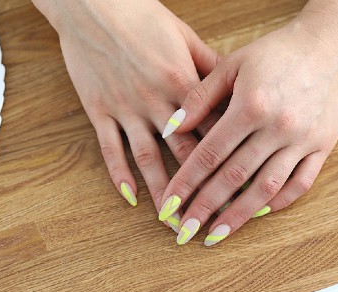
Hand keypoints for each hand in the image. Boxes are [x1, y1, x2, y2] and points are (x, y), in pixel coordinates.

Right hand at [33, 0, 220, 220]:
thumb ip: (212, 69)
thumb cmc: (143, 16)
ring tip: (173, 223)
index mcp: (183, 84)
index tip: (245, 188)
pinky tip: (131, 199)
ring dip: (162, 194)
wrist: (92, 4)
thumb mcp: (186, 37)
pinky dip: (120, 176)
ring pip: (147, 160)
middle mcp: (156, 102)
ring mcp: (126, 108)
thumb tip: (238, 93)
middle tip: (213, 219)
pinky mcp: (100, 110)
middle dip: (200, 191)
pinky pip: (111, 149)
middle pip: (185, 155)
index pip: (214, 130)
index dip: (230, 161)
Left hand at [158, 0, 337, 245]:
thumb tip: (172, 128)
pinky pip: (300, 183)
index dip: (186, 183)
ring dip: (239, 216)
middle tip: (184, 233)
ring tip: (217, 235)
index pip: (209, 154)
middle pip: (233, 178)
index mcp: (250, 105)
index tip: (169, 206)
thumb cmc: (279, 50)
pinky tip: (258, 213)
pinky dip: (278, 202)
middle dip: (205, 208)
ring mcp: (302, 140)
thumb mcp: (234, 63)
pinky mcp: (323, 146)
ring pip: (266, 188)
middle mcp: (276, 127)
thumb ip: (200, 97)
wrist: (332, 43)